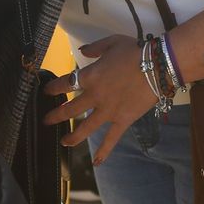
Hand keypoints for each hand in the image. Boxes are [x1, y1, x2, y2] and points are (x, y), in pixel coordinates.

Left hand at [41, 34, 156, 160]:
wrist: (157, 65)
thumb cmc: (134, 51)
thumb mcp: (112, 42)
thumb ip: (95, 48)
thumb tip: (81, 52)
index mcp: (90, 76)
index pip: (66, 83)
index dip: (54, 87)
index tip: (47, 92)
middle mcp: (95, 96)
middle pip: (70, 109)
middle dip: (56, 115)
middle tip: (47, 120)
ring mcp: (108, 111)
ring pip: (85, 127)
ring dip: (72, 136)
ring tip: (64, 141)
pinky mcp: (122, 120)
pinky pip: (111, 138)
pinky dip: (104, 151)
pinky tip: (97, 161)